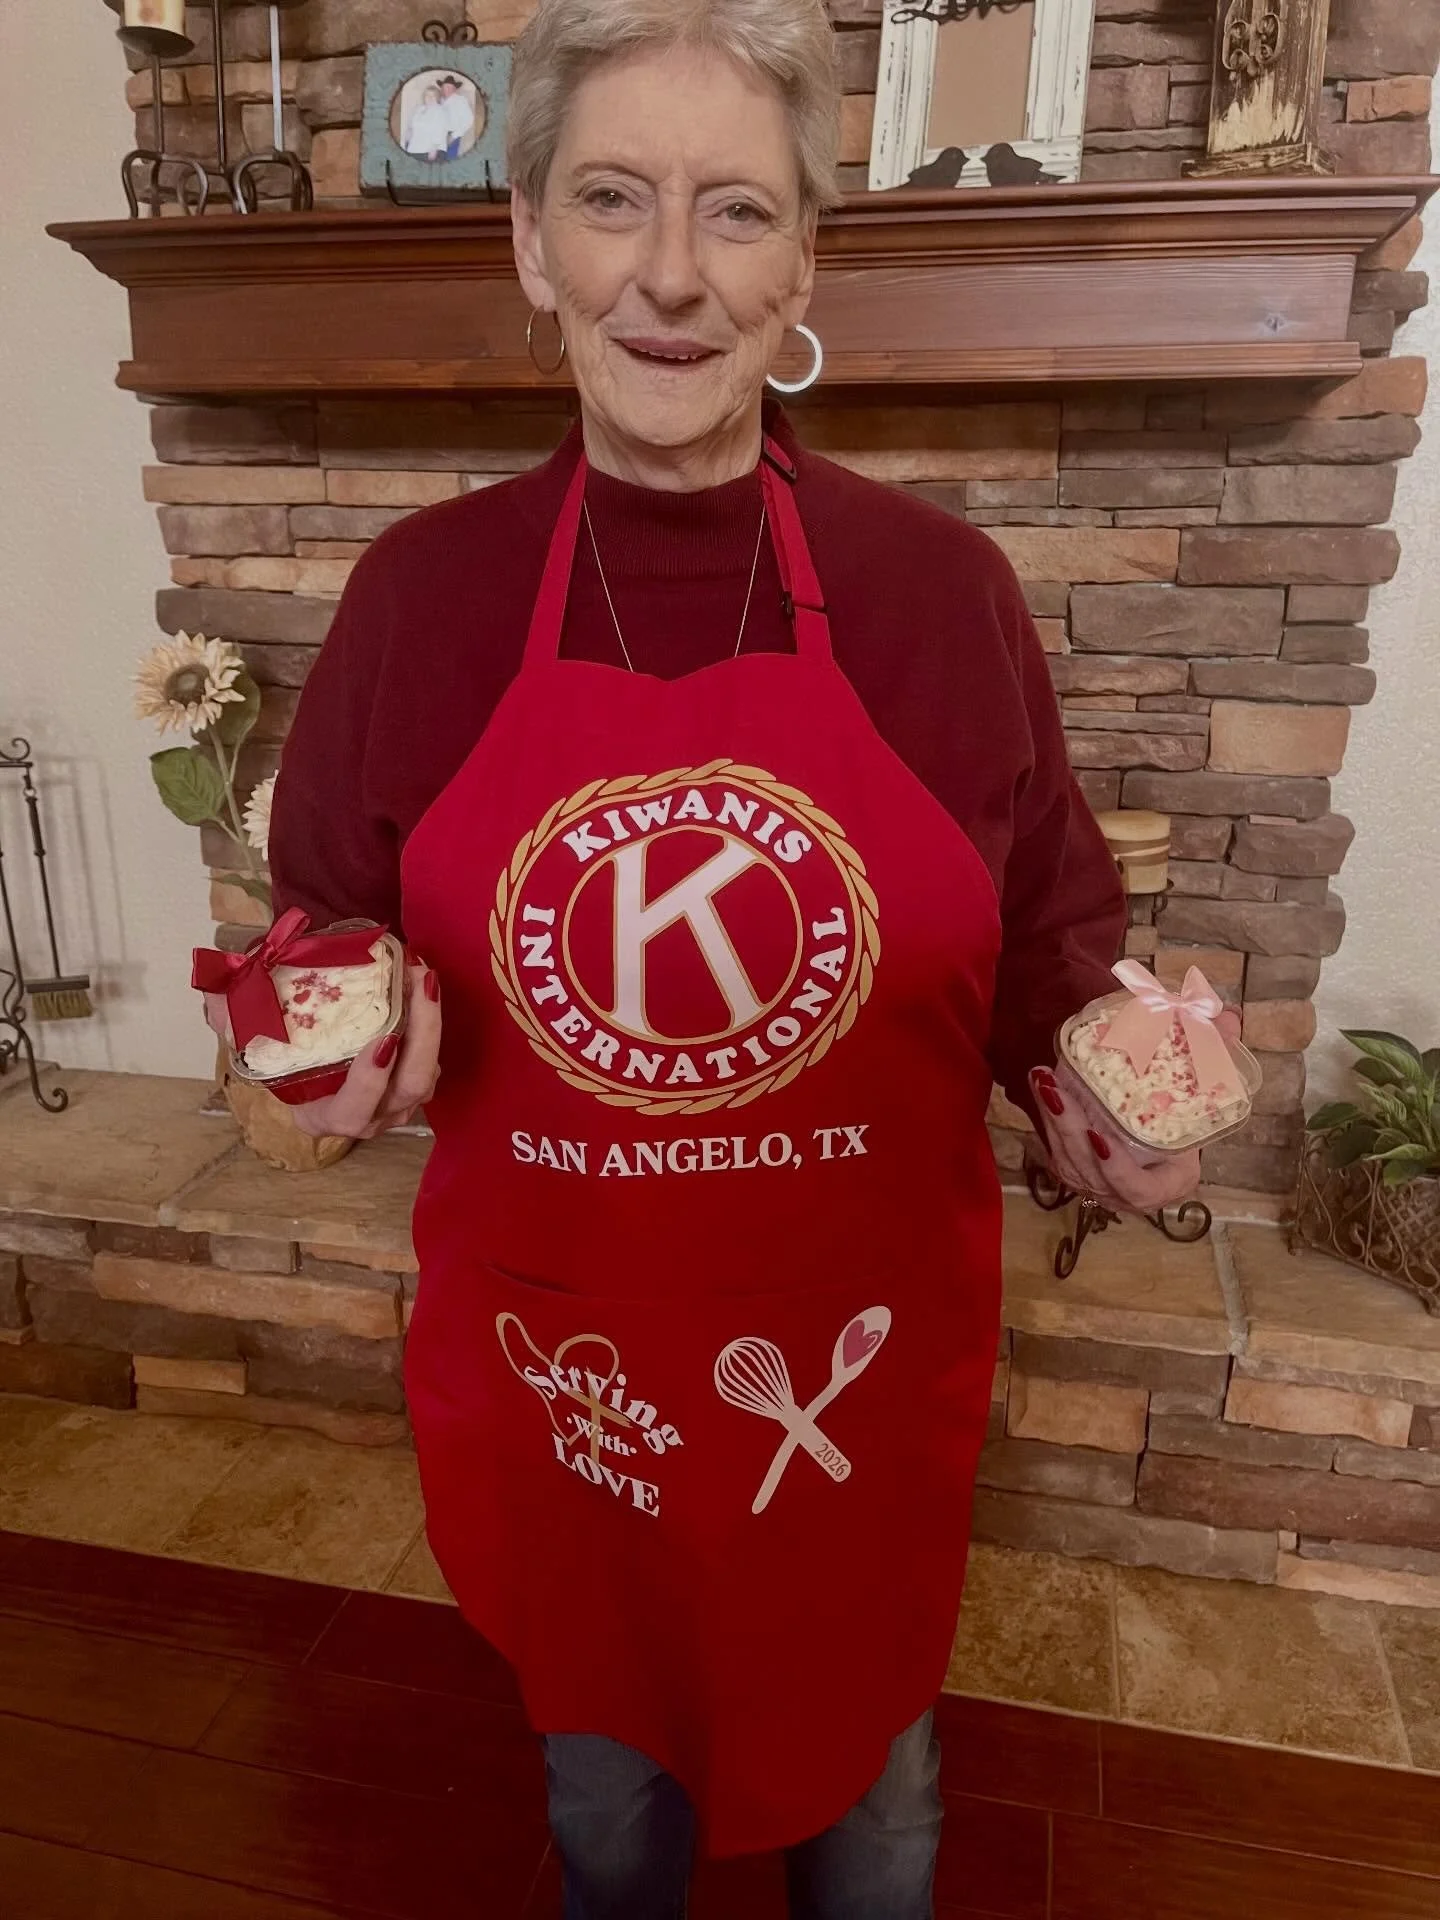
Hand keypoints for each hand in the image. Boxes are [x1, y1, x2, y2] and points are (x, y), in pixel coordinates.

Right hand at [208, 954, 441, 1140]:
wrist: (308, 1058)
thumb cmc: (282, 1054)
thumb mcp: (250, 1038)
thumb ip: (231, 1017)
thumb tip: (216, 993)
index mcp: (325, 1116)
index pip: (354, 1110)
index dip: (370, 1082)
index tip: (381, 1040)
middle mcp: (370, 1117)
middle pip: (410, 1088)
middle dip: (421, 1035)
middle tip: (417, 984)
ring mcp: (399, 1101)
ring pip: (429, 1072)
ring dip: (432, 1023)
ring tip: (422, 974)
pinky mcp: (417, 1077)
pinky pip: (433, 1055)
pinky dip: (433, 1019)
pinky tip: (422, 980)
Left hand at [1028, 1010, 1241, 1215]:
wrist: (1159, 1118)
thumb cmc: (1186, 1109)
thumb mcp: (1203, 1087)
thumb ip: (1216, 1055)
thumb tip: (1230, 1020)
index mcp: (1168, 1181)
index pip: (1139, 1189)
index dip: (1118, 1170)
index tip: (1100, 1138)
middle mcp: (1130, 1191)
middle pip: (1091, 1172)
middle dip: (1070, 1133)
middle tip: (1057, 1093)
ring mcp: (1100, 1184)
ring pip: (1067, 1161)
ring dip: (1053, 1120)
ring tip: (1044, 1080)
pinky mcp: (1078, 1170)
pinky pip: (1056, 1150)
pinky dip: (1045, 1117)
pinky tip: (1041, 1084)